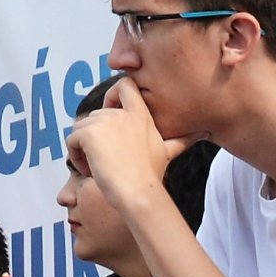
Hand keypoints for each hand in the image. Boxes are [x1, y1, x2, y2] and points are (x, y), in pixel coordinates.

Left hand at [76, 77, 177, 209]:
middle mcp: (122, 114)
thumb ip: (183, 139)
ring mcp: (105, 122)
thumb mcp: (168, 152)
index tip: (111, 112)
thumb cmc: (150, 176)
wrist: (138, 192)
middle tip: (104, 159)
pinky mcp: (89, 133)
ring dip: (83, 148)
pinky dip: (74, 155)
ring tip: (95, 167)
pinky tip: (88, 170)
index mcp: (140, 115)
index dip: (113, 94)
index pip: (125, 84)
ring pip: (81, 128)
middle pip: (95, 114)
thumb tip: (204, 132)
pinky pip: (71, 139)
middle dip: (94, 137)